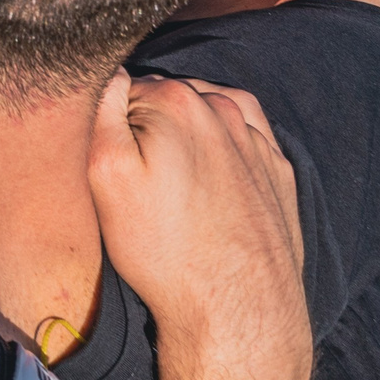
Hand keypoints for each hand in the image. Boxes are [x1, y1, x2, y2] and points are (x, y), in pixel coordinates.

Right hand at [89, 74, 307, 379]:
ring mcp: (257, 139)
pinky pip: (241, 143)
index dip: (104, 123)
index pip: (121, 87)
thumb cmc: (164, 250)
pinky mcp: (278, 172)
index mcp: (176, 99)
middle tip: (132, 179)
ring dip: (184, 136)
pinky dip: (221, 152)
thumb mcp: (106, 176)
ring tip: (168, 187)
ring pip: (205, 117)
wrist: (239, 314)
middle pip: (165, 99)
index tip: (101, 159)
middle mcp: (224, 108)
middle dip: (146, 125)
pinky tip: (204, 188)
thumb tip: (103, 66)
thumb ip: (101, 107)